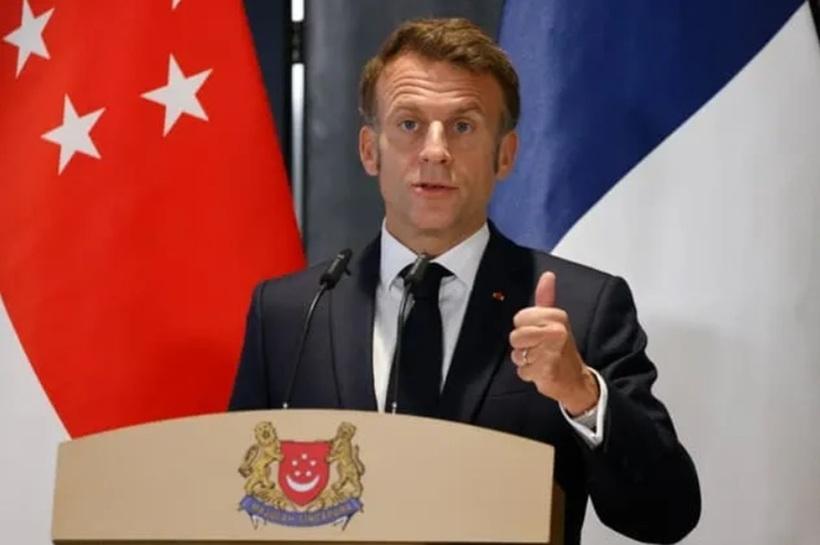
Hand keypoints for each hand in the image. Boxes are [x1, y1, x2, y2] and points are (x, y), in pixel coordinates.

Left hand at [509, 271, 598, 415]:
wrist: (575, 379)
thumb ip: (546, 297)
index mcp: (556, 316)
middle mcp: (556, 331)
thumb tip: (548, 275)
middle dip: (522, 346)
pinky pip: (522, 371)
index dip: (524, 328)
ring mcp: (552, 351)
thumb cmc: (561, 349)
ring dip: (524, 361)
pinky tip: (541, 371)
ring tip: (539, 359)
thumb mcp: (555, 320)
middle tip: (538, 348)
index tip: (539, 333)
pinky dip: (528, 374)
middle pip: (515, 336)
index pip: (519, 318)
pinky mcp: (547, 369)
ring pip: (517, 354)